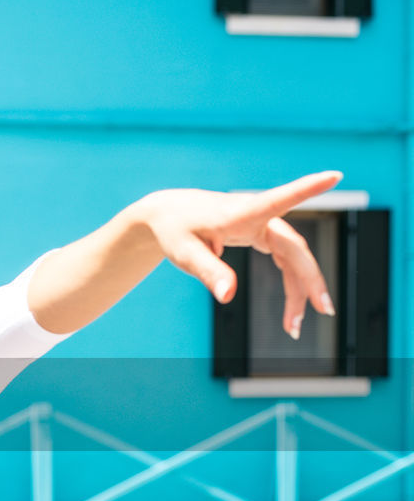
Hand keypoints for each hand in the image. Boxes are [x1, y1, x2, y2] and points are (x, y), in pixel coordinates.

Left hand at [141, 170, 341, 338]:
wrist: (167, 215)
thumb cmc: (174, 229)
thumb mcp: (185, 254)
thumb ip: (209, 272)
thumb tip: (228, 296)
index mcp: (241, 213)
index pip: (279, 199)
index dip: (308, 188)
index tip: (333, 175)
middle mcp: (258, 216)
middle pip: (295, 248)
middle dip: (311, 280)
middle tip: (325, 311)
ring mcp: (262, 225)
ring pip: (293, 258)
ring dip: (300, 289)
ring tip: (295, 325)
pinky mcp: (260, 234)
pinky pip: (284, 260)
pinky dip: (290, 282)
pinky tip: (293, 304)